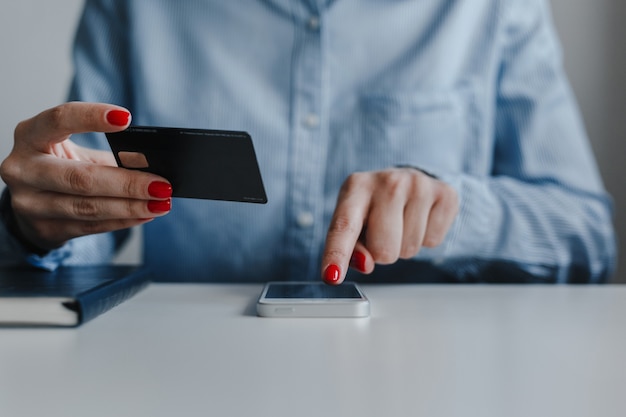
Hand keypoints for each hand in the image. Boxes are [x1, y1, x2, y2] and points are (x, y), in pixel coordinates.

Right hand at [0, 102, 171, 251]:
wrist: (31, 201)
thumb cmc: (60, 166)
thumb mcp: (76, 152)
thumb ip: (108, 154)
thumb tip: (153, 165)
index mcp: (30, 136)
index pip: (58, 120)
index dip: (90, 117)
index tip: (126, 118)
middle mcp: (23, 169)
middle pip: (81, 178)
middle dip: (128, 183)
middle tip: (162, 184)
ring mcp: (29, 203)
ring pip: (88, 207)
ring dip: (131, 206)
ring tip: (161, 203)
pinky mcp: (44, 229)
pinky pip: (91, 225)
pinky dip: (123, 220)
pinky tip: (145, 215)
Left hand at [321, 168, 458, 283]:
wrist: (409, 179)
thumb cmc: (375, 205)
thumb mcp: (354, 221)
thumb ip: (351, 247)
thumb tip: (365, 264)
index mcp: (356, 186)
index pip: (344, 227)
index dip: (337, 254)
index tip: (331, 276)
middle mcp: (387, 181)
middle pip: (382, 250)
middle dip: (382, 252)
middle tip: (384, 231)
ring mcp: (419, 185)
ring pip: (409, 249)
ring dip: (404, 245)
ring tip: (402, 223)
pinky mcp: (445, 194)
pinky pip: (433, 242)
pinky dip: (426, 239)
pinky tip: (420, 219)